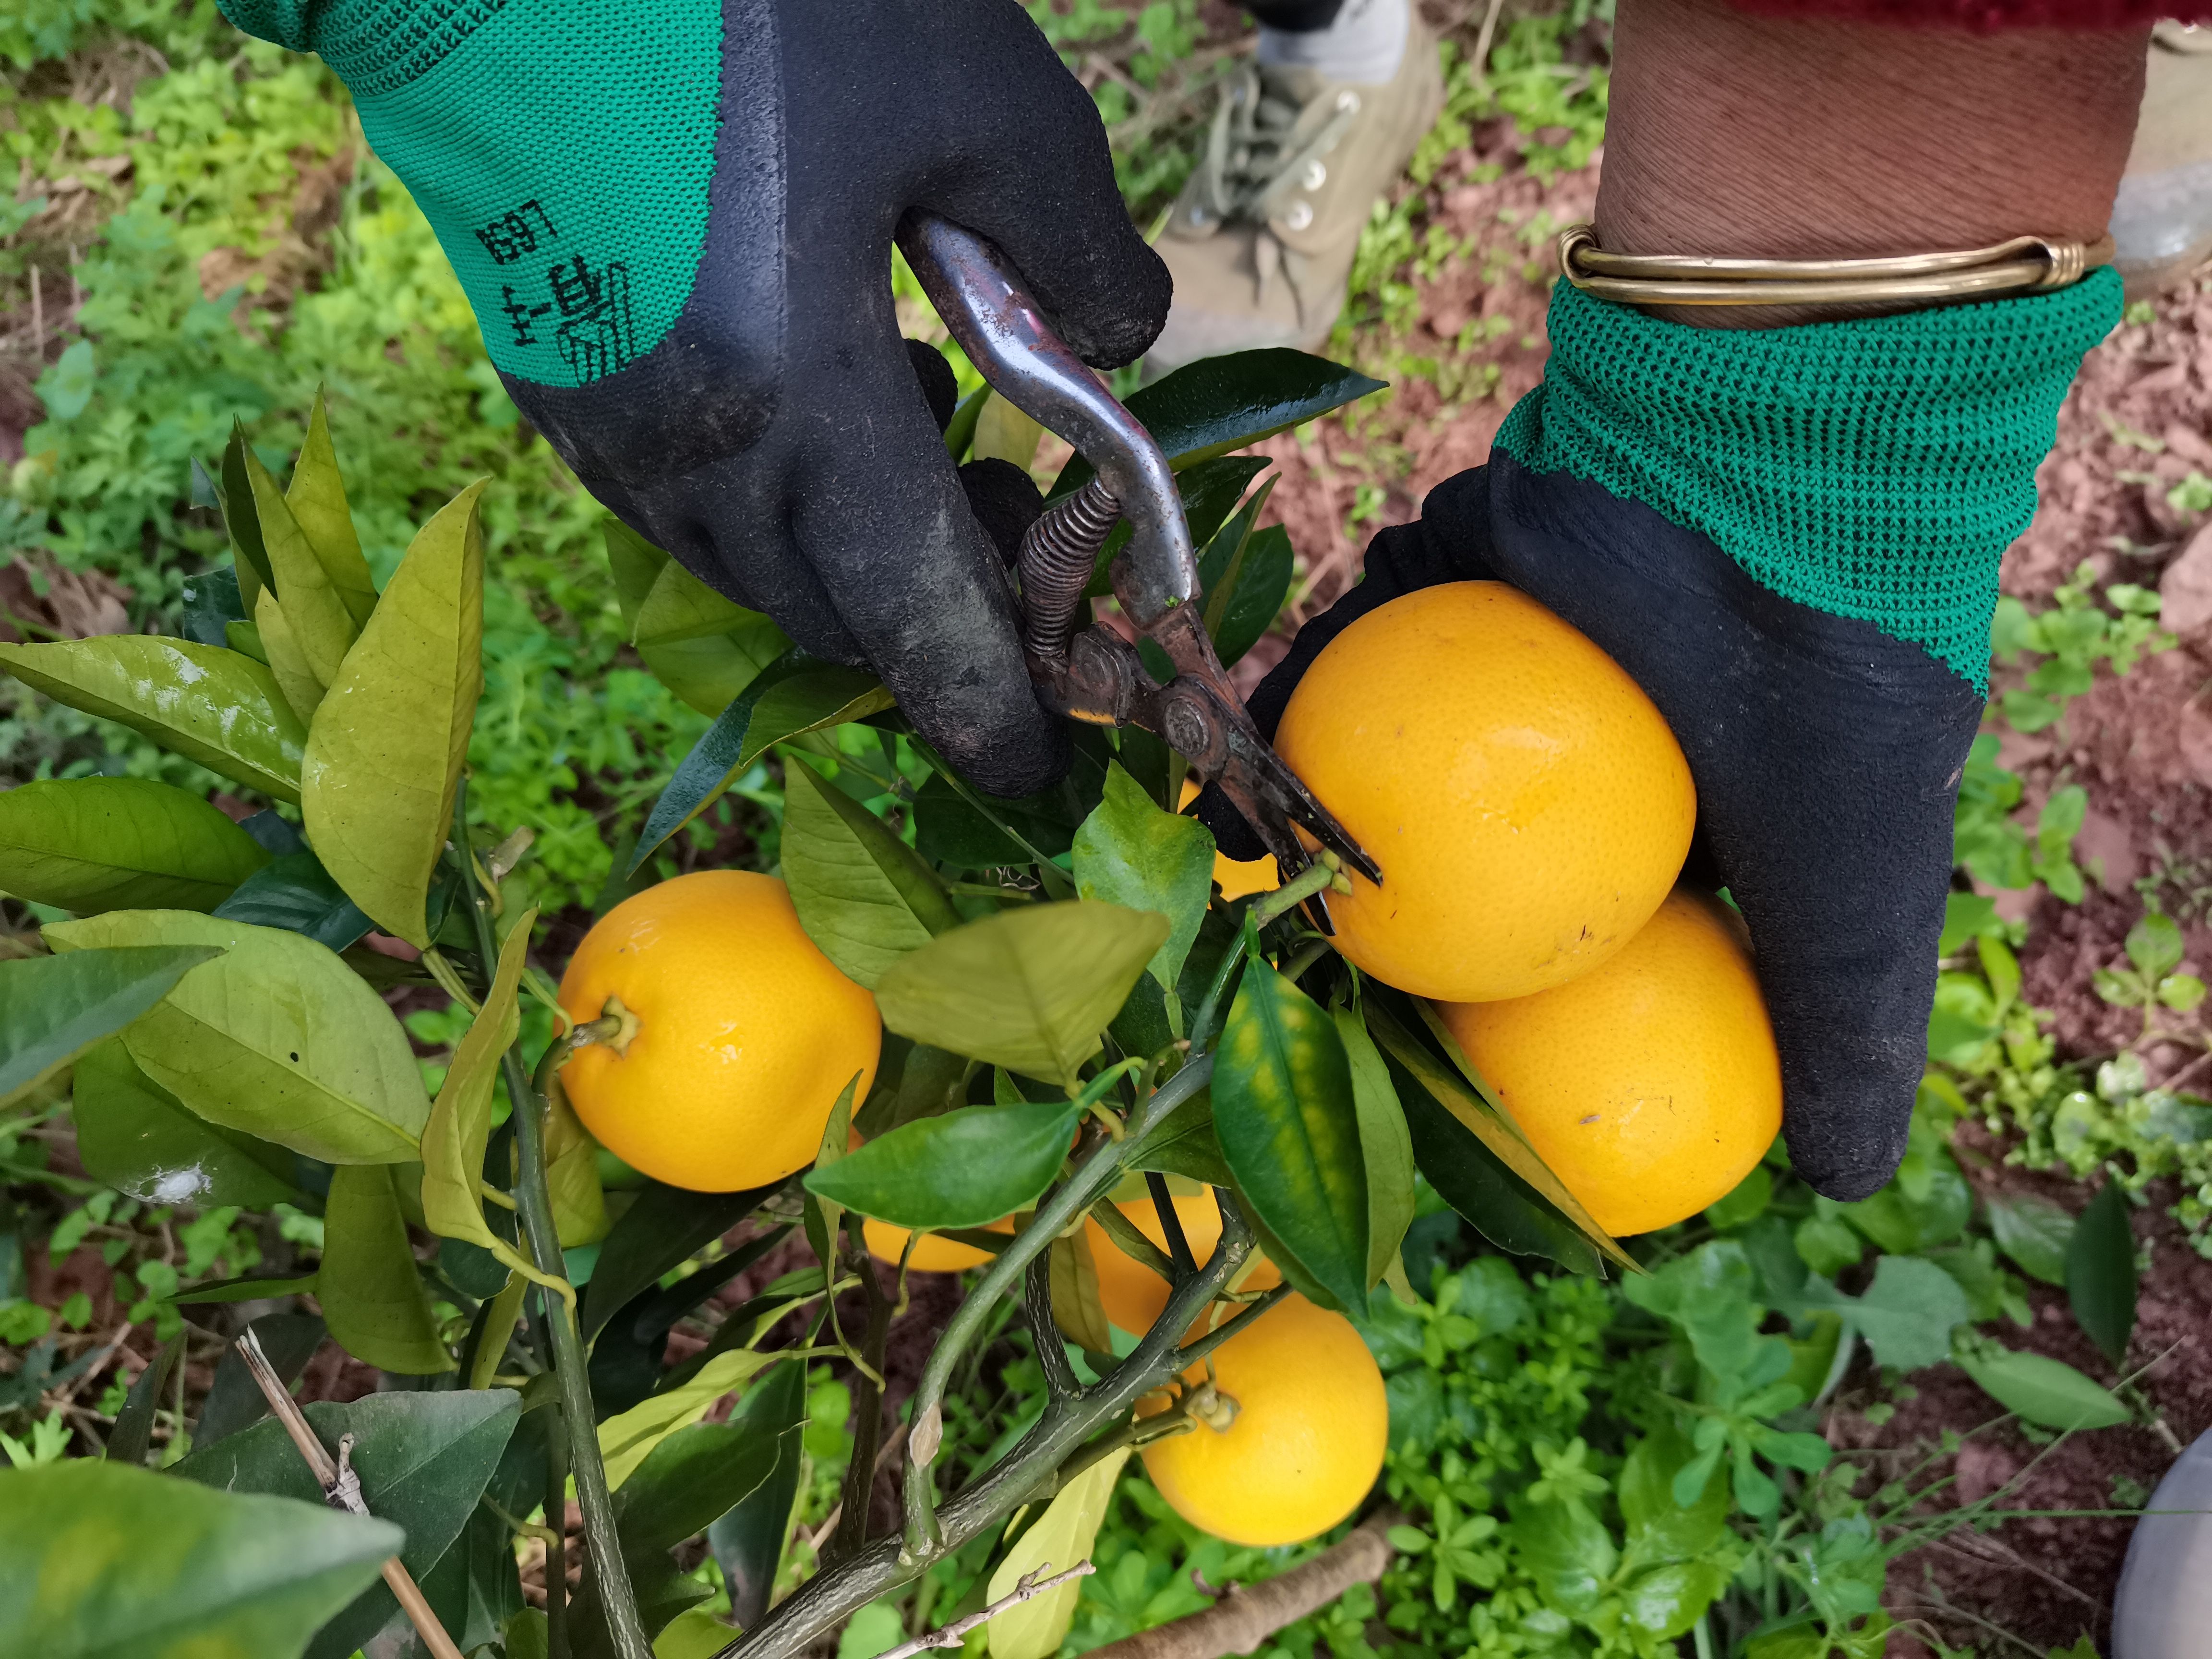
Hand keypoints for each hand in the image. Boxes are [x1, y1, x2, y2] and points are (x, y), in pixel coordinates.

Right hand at [234, 0, 1168, 794]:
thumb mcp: (981, 97)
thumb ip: (1078, 248)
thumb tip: (1121, 345)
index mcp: (796, 403)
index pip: (916, 622)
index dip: (985, 710)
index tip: (1034, 770)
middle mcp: (685, 452)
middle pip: (838, 611)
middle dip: (939, 607)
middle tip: (1012, 516)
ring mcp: (601, 428)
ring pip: (758, 563)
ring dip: (855, 541)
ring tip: (919, 415)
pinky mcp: (552, 381)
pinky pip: (685, 499)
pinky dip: (773, 488)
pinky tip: (812, 376)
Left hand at [1201, 456, 1984, 1199]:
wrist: (1782, 482)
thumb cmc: (1828, 702)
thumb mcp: (1849, 900)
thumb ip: (1841, 1030)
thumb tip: (1846, 1184)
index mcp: (1679, 809)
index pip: (1568, 929)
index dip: (1499, 992)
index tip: (1428, 1052)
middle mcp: (1589, 731)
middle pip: (1463, 843)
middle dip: (1385, 906)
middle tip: (1306, 976)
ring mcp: (1516, 641)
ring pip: (1395, 746)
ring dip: (1323, 808)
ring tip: (1249, 880)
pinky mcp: (1458, 563)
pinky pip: (1355, 640)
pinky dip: (1306, 697)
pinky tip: (1245, 765)